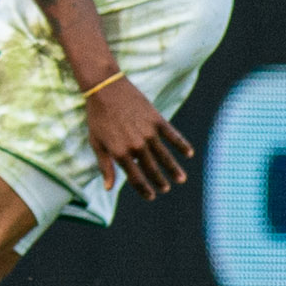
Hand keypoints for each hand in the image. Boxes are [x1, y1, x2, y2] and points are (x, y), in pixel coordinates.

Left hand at [83, 74, 193, 200]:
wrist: (104, 88)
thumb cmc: (97, 117)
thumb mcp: (96, 143)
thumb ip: (105, 166)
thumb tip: (108, 188)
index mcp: (120, 153)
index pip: (135, 178)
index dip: (144, 190)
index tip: (151, 196)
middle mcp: (136, 146)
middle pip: (152, 169)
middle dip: (159, 181)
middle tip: (166, 188)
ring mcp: (148, 133)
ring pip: (165, 156)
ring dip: (173, 169)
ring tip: (181, 179)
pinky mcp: (157, 120)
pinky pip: (173, 136)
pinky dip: (182, 145)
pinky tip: (189, 153)